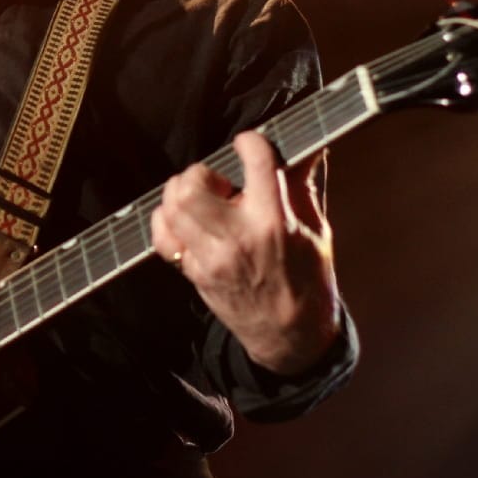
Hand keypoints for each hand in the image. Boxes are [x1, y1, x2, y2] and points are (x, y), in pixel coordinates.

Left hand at [150, 131, 339, 374]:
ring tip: (203, 199)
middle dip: (202, 172)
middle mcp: (238, 236)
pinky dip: (165, 221)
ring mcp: (211, 257)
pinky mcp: (195, 273)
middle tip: (218, 181)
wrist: (291, 336)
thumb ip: (304, 184)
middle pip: (194, 184)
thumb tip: (311, 145)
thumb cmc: (309, 281)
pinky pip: (161, 238)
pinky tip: (185, 220)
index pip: (255, 160)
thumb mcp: (317, 229)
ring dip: (182, 193)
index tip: (249, 144)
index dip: (250, 141)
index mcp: (275, 221)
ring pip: (173, 206)